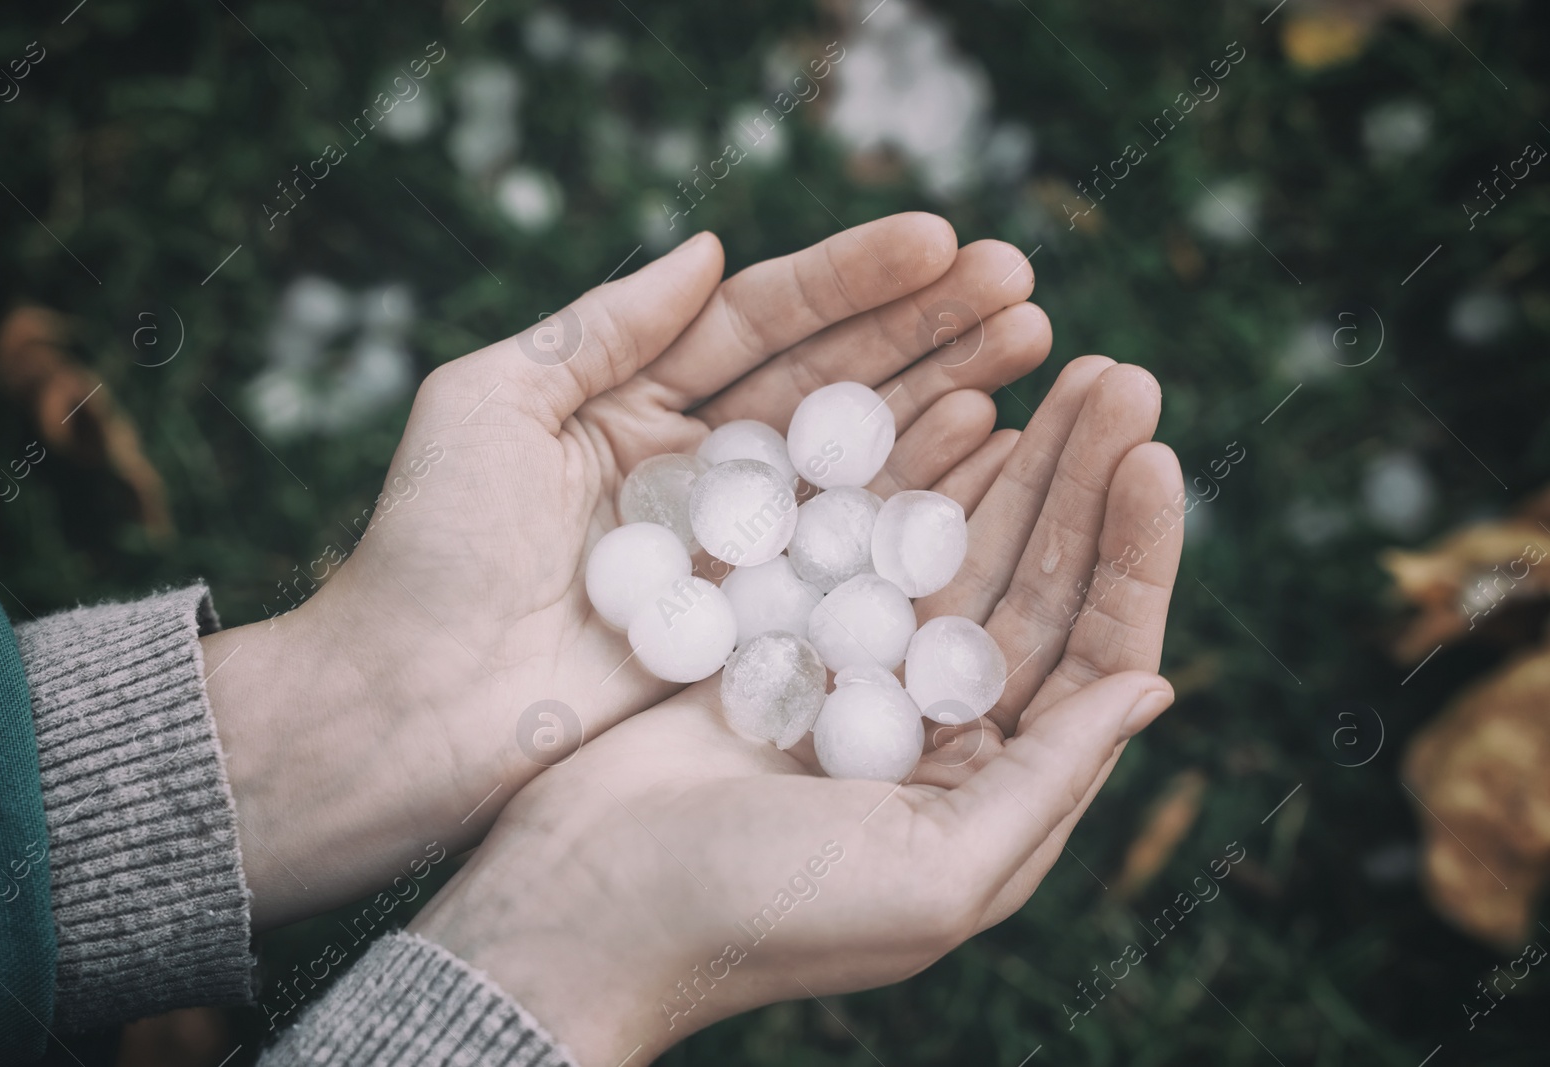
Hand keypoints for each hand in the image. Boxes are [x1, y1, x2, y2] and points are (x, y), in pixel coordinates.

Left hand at [198, 215, 1051, 925]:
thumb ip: (601, 327)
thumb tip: (708, 246)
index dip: (853, 280)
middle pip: (832, 381)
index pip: (763, 322)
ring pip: (858, 457)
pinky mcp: (758, 622)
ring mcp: (739, 546)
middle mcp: (703, 466)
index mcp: (637, 401)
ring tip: (1033, 344)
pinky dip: (921, 499)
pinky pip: (851, 551)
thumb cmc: (428, 549)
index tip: (941, 239)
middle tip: (1022, 286)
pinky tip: (990, 445)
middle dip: (927, 328)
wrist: (410, 707)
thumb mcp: (490, 403)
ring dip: (947, 396)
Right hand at [408, 357, 1182, 1065]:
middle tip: (1119, 375)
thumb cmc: (764, 913)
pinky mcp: (787, 633)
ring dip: (1013, 460)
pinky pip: (868, 536)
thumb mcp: (937, 876)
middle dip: (1079, 478)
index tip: (1155, 456)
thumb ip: (1046, 783)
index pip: (1093, 651)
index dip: (1131, 555)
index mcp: (993, 786)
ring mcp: (863, 671)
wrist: (587, 904)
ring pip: (961, 546)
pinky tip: (952, 407)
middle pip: (1035, 580)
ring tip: (1058, 362)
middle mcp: (941, 724)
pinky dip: (908, 473)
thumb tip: (1152, 686)